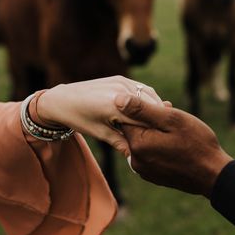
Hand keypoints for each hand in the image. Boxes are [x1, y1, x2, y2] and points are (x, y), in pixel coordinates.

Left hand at [36, 76, 162, 154]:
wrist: (62, 98)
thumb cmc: (79, 118)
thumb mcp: (100, 133)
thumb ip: (120, 142)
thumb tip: (136, 157)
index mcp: (115, 105)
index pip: (143, 119)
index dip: (155, 130)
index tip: (166, 141)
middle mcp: (120, 90)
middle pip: (149, 105)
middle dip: (159, 119)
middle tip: (172, 133)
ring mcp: (121, 81)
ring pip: (149, 95)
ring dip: (156, 108)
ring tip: (165, 124)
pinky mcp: (120, 78)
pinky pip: (142, 88)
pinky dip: (149, 99)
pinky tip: (154, 112)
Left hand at [114, 93, 232, 196]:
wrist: (213, 175)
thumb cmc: (197, 143)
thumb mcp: (172, 119)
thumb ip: (143, 109)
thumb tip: (117, 99)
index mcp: (137, 144)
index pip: (126, 118)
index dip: (144, 109)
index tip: (164, 108)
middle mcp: (135, 160)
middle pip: (134, 131)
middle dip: (150, 121)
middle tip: (172, 117)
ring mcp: (144, 170)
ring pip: (143, 142)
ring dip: (156, 134)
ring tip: (177, 132)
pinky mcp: (153, 176)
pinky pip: (150, 155)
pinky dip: (159, 147)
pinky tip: (176, 145)